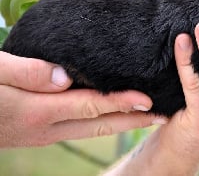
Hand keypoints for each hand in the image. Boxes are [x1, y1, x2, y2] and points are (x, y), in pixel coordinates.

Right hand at [0, 51, 162, 147]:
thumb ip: (26, 72)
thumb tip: (64, 76)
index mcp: (38, 111)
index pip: (93, 105)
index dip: (123, 102)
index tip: (150, 100)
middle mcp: (45, 129)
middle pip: (99, 124)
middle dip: (133, 121)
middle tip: (161, 117)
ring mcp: (42, 135)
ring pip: (90, 129)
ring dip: (119, 123)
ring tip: (143, 117)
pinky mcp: (37, 132)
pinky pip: (77, 127)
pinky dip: (99, 121)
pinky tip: (107, 114)